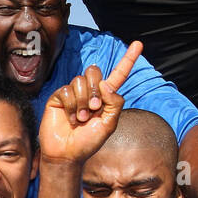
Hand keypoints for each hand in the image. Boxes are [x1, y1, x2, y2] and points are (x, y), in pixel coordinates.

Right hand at [37, 43, 138, 163]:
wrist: (67, 153)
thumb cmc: (88, 142)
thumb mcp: (109, 125)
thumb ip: (115, 104)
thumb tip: (106, 84)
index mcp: (105, 97)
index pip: (117, 75)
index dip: (128, 60)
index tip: (138, 44)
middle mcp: (89, 92)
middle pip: (94, 72)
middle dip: (95, 90)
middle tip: (94, 108)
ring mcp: (73, 93)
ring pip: (79, 81)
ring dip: (82, 102)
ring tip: (81, 119)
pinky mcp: (59, 97)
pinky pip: (66, 90)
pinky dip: (71, 106)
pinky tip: (70, 118)